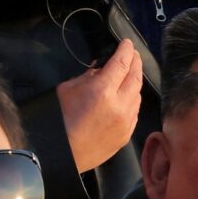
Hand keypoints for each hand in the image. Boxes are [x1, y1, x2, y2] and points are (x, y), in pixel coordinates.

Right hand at [59, 40, 143, 172]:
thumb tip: (101, 70)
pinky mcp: (126, 135)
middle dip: (135, 62)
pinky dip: (133, 100)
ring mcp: (126, 122)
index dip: (126, 50)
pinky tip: (128, 96)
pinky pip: (135, 112)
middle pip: (135, 77)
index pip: (122, 63)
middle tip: (133, 54)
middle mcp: (119, 105)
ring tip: (130, 74)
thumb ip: (88, 76)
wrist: (61, 154)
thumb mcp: (68, 89)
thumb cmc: (59, 120)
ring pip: (138, 95)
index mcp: (102, 90)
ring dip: (135, 81)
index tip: (127, 44)